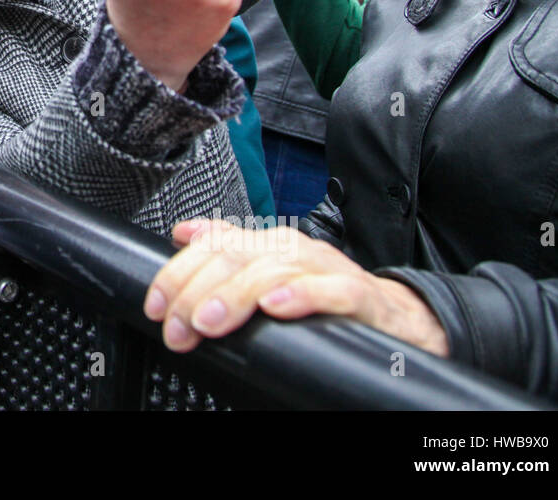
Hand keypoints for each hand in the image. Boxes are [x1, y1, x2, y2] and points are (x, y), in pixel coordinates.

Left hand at [144, 218, 449, 356]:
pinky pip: (331, 291)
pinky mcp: (361, 297)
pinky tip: (276, 307)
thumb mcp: (272, 270)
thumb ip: (229, 248)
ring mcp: (328, 270)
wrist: (400, 318)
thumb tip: (184, 232)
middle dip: (198, 292)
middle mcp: (295, 250)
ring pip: (276, 270)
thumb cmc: (329, 297)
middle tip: (178, 325)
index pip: (214, 247)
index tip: (156, 306)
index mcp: (269, 245)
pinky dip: (302, 296)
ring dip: (237, 295)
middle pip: (236, 258)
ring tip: (211, 320)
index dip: (179, 274)